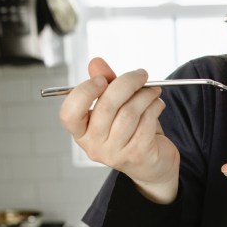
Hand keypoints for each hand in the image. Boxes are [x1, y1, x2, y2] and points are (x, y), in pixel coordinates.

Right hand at [60, 57, 179, 202]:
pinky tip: (157, 104)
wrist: (152, 164)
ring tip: (153, 91)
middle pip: (106, 106)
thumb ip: (105, 84)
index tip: (103, 79)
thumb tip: (96, 62)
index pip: (69, 114)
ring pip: (130, 112)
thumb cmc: (130, 131)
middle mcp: (94, 145)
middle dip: (127, 83)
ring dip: (145, 95)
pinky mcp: (137, 155)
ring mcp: (115, 153)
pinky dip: (155, 107)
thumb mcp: (115, 106)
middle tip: (141, 74)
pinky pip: (146, 122)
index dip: (84, 92)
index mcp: (81, 132)